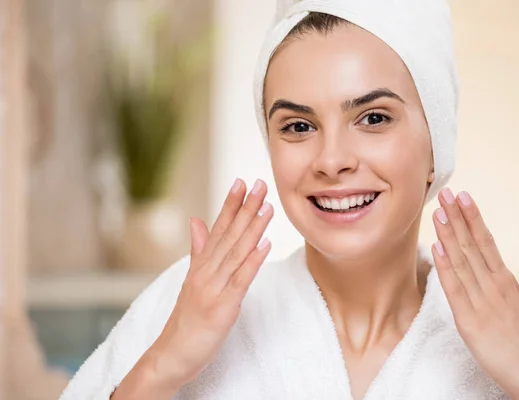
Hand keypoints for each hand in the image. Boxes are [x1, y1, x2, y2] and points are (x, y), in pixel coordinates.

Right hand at [113, 179, 272, 398]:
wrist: (171, 355)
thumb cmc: (185, 319)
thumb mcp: (192, 280)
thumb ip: (198, 250)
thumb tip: (197, 220)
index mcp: (201, 265)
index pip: (217, 228)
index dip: (230, 204)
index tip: (242, 182)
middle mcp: (206, 272)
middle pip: (229, 235)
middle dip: (245, 208)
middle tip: (259, 183)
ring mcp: (213, 288)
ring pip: (236, 252)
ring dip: (253, 228)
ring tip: (266, 206)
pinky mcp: (222, 307)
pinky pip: (240, 280)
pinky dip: (253, 260)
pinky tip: (265, 243)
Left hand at [430, 188, 518, 399]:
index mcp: (506, 279)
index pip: (487, 240)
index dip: (473, 217)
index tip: (462, 195)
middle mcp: (493, 286)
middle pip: (472, 245)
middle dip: (457, 218)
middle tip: (446, 192)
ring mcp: (481, 302)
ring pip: (461, 262)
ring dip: (449, 235)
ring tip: (438, 211)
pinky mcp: (468, 321)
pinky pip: (454, 289)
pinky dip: (446, 268)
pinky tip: (438, 248)